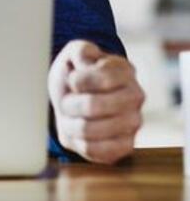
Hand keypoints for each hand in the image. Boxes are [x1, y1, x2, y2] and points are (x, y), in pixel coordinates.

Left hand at [48, 40, 143, 163]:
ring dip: (69, 123)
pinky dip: (77, 141)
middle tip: (65, 100)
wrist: (75, 99)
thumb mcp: (73, 53)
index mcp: (124, 71)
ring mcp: (133, 123)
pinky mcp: (125, 146)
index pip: (102, 78)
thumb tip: (87, 62)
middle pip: (92, 106)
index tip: (72, 79)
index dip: (77, 80)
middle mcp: (135, 97)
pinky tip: (78, 130)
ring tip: (70, 116)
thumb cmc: (75, 74)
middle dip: (68, 103)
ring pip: (89, 129)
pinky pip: (94, 150)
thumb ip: (81, 50)